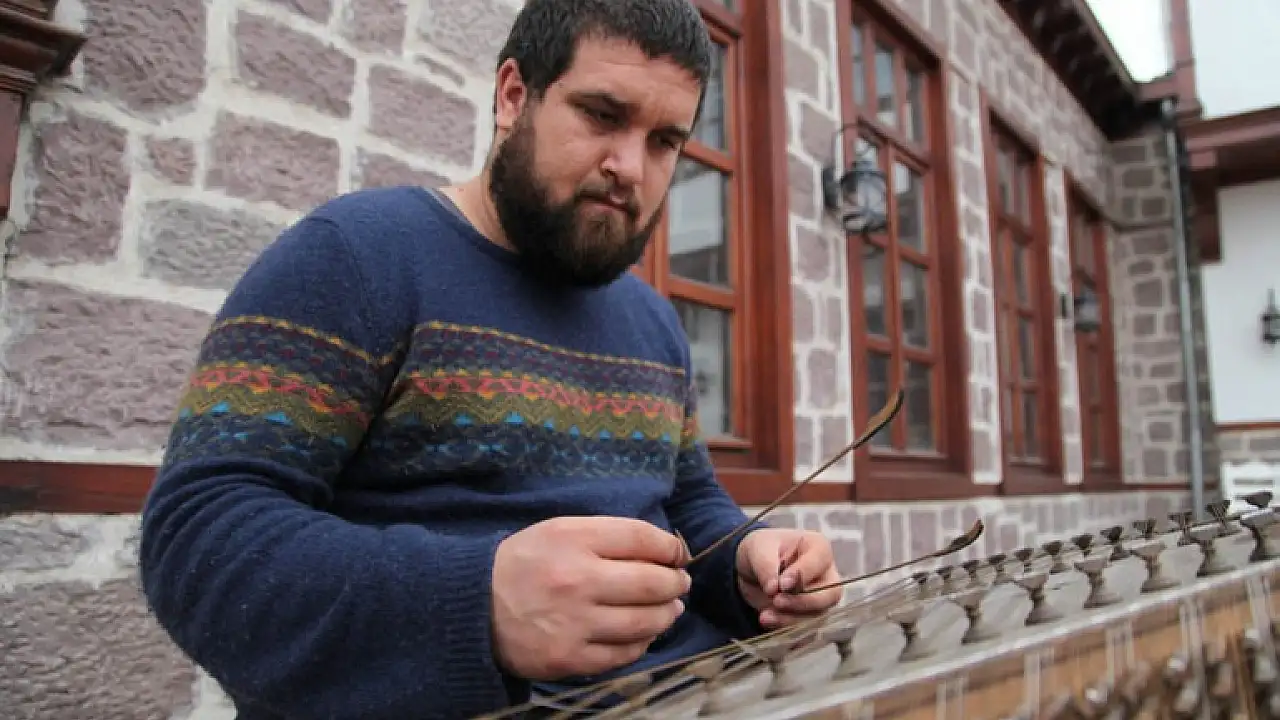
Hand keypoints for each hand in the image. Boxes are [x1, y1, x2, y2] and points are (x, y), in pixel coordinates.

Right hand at [490, 516, 691, 680]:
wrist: (473, 607)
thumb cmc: (524, 563)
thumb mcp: (559, 531)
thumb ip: (607, 535)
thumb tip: (662, 550)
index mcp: (573, 540)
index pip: (642, 538)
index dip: (670, 547)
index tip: (676, 554)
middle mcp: (577, 580)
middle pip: (652, 583)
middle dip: (676, 583)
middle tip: (680, 583)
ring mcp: (574, 624)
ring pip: (645, 622)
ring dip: (667, 615)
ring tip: (670, 610)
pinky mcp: (570, 658)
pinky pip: (624, 653)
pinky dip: (642, 643)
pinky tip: (643, 634)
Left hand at [735, 528, 842, 628]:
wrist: (752, 570)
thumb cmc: (761, 550)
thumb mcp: (758, 548)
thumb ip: (766, 565)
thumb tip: (773, 589)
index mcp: (818, 548)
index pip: (819, 562)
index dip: (802, 574)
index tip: (782, 584)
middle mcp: (826, 575)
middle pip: (829, 594)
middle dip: (802, 602)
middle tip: (776, 601)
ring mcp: (821, 599)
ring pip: (818, 616)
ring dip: (791, 620)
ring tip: (764, 617)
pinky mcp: (810, 618)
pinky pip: (807, 631)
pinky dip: (789, 633)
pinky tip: (771, 627)